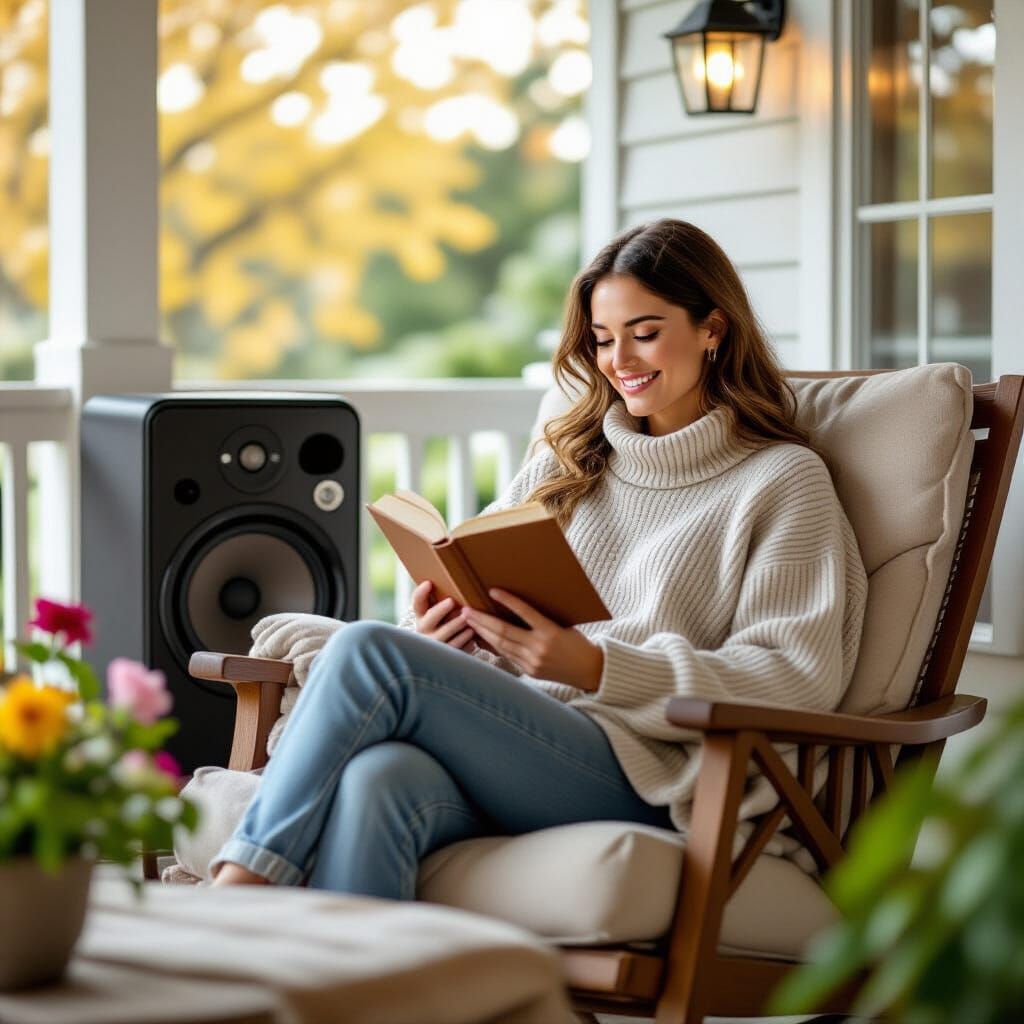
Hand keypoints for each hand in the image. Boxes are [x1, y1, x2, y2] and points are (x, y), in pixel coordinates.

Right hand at [410, 581, 475, 651]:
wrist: (445, 653)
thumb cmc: (448, 623)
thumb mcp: (442, 612)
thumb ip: (445, 601)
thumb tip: (456, 576)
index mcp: (422, 616)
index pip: (417, 603)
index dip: (421, 593)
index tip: (429, 583)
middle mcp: (424, 630)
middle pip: (429, 620)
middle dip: (440, 610)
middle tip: (451, 601)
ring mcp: (435, 644)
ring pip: (445, 635)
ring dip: (456, 626)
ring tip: (467, 619)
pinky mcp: (447, 656)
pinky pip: (457, 648)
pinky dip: (465, 641)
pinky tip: (473, 636)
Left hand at [462, 588, 603, 691]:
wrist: (590, 670)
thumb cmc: (577, 642)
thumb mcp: (563, 626)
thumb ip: (541, 620)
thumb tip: (517, 607)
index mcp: (551, 632)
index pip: (525, 613)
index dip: (508, 601)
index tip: (492, 591)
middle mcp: (539, 647)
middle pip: (504, 631)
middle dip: (482, 620)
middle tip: (466, 610)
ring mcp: (533, 661)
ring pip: (501, 644)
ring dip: (483, 632)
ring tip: (469, 621)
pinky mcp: (529, 671)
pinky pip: (507, 655)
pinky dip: (494, 645)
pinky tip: (483, 637)